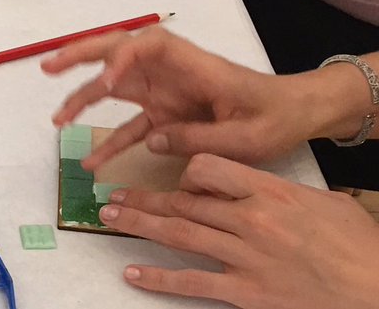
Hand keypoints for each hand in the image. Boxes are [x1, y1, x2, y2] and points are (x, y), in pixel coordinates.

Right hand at [42, 27, 314, 169]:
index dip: (120, 58)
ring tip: (57, 121)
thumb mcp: (243, 136)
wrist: (291, 116)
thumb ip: (197, 138)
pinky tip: (92, 161)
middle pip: (115, 52)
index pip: (144, 45)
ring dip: (83, 99)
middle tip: (48, 67)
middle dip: (80, 56)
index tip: (106, 82)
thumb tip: (152, 142)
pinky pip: (129, 126)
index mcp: (188, 62)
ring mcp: (161, 92)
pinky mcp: (162, 115)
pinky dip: (110, 143)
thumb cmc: (272, 116)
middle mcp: (166, 71)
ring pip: (112, 88)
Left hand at [98, 154, 378, 308]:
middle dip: (143, 198)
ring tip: (109, 217)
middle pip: (183, 202)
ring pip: (180, 235)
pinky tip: (133, 273)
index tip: (176, 179)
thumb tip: (249, 186)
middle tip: (111, 194)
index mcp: (270, 191)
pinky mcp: (248, 294)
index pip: (207, 167)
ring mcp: (247, 258)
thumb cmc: (360, 246)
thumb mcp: (323, 201)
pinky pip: (194, 282)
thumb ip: (278, 190)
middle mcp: (252, 220)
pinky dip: (159, 278)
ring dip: (139, 225)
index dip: (185, 171)